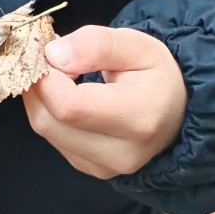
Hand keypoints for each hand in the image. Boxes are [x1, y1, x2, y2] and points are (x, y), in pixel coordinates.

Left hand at [22, 26, 185, 179]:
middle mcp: (120, 153)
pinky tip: (62, 92)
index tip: (49, 49)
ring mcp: (103, 168)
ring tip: (55, 70)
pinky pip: (53, 138)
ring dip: (39, 96)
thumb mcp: (136, 44)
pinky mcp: (90, 169)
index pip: (70, 106)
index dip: (47, 76)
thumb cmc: (157, 74)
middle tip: (46, 55)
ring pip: (46, 130)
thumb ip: (96, 44)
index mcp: (138, 118)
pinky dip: (48, 111)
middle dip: (37, 83)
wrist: (177, 111)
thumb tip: (54, 54)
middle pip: (50, 121)